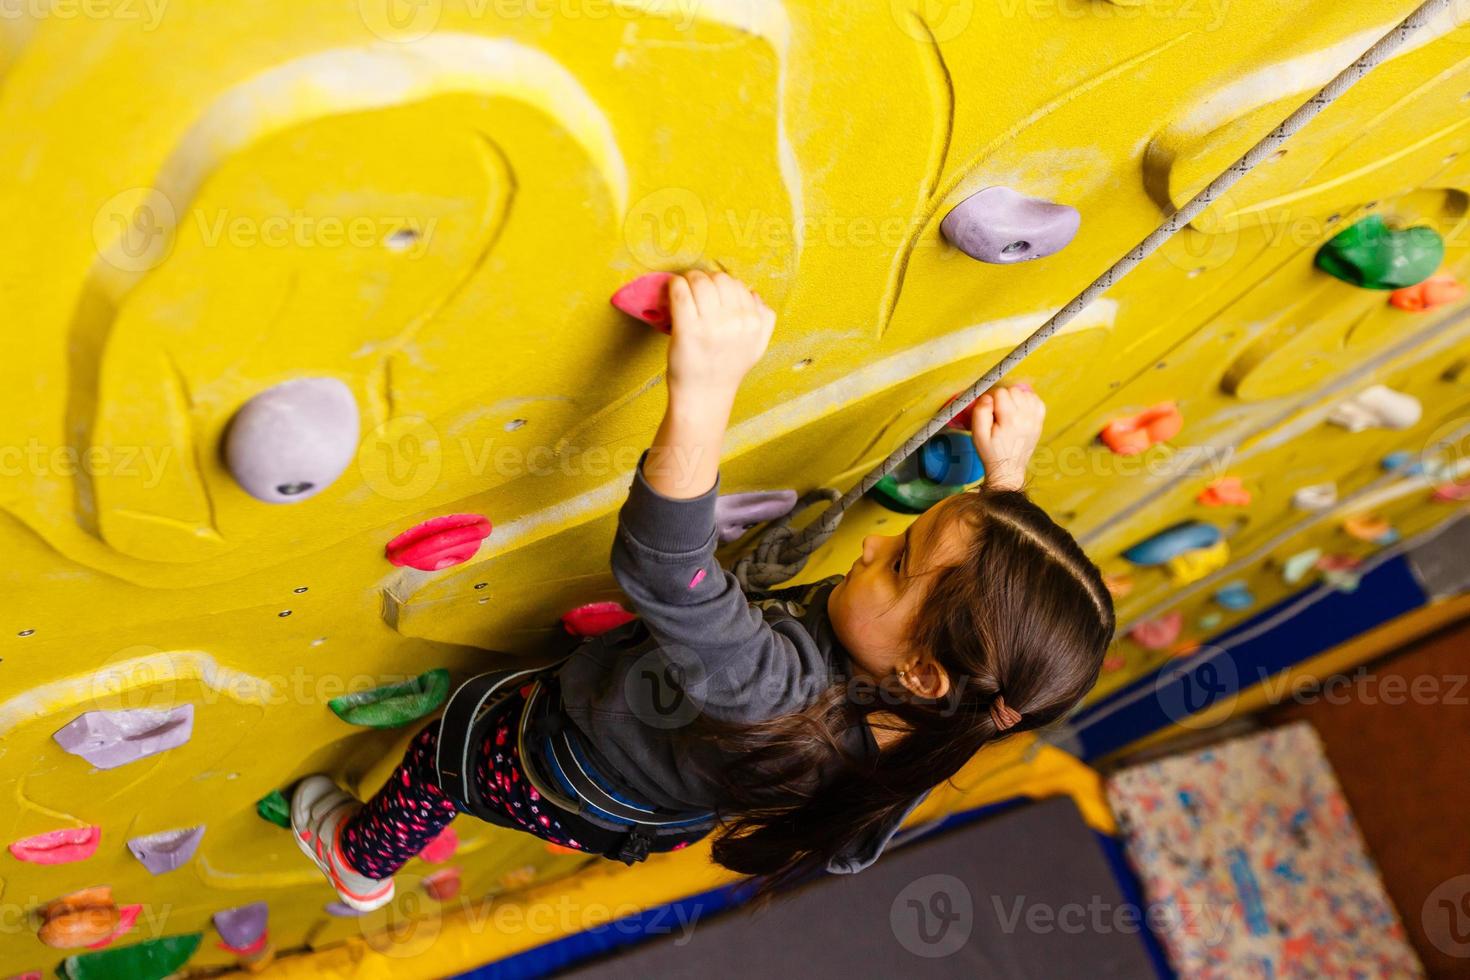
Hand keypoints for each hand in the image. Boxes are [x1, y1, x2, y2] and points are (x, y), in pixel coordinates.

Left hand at [666, 271, 774, 404]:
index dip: (722, 285)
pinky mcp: (686, 329)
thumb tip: (754, 293)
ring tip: (684, 287)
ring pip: (700, 281)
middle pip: (719, 279)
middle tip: (696, 287)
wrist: (704, 396)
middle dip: (706, 278)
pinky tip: (673, 290)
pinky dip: (675, 285)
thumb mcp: (757, 347)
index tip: (712, 292)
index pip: (738, 286)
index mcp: (753, 323)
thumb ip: (765, 319)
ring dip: (689, 279)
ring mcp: (710, 325)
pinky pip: (680, 292)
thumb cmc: (727, 370)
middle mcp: (734, 322)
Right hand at [971, 385, 1044, 490]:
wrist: (1008, 468)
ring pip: (1026, 393)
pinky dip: (1028, 401)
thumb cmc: (990, 452)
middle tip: (998, 411)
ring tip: (1009, 410)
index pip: (1001, 392)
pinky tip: (1020, 409)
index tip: (989, 409)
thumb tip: (987, 397)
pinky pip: (1037, 401)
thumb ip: (980, 412)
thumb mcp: (978, 434)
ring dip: (1016, 398)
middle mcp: (1025, 417)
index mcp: (1009, 420)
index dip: (992, 398)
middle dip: (1004, 397)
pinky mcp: (1039, 422)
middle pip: (1014, 391)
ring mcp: (1035, 419)